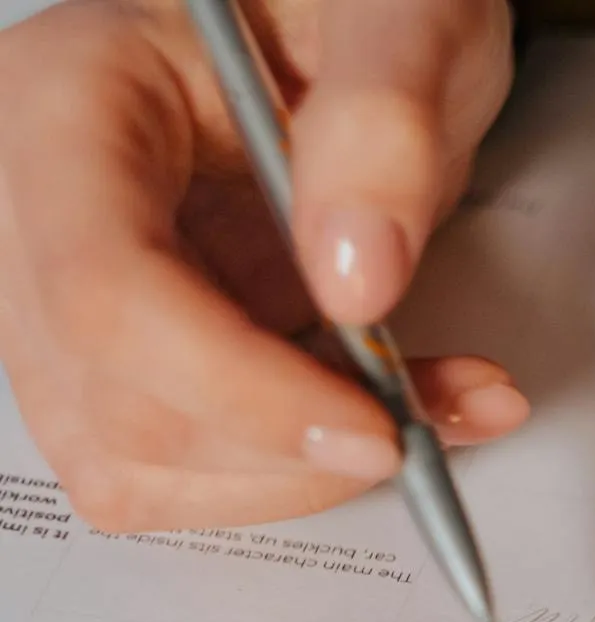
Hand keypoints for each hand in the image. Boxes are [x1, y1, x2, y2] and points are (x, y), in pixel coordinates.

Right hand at [0, 0, 525, 532]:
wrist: (362, 24)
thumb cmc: (361, 3)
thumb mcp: (406, 19)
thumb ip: (383, 125)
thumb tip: (358, 280)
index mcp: (68, 99)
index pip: (107, 289)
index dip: (240, 388)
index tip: (373, 428)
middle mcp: (38, 207)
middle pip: (116, 401)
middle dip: (289, 446)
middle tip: (432, 414)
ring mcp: (68, 293)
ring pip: (136, 461)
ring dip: (298, 477)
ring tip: (430, 408)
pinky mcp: (127, 356)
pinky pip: (178, 469)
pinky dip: (294, 476)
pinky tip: (386, 415)